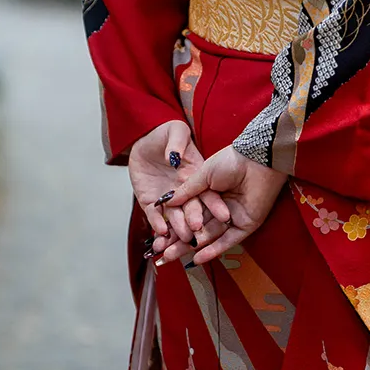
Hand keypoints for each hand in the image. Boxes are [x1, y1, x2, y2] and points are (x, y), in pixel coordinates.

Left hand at [127, 119, 229, 253]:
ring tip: (181, 239)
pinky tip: (160, 232)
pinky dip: (157, 223)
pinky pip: (154, 215)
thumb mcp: (174, 131)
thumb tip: (174, 156)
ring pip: (175, 217)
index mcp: (195, 175)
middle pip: (192, 208)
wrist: (144, 141)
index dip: (215, 204)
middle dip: (196, 220)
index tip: (224, 215)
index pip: (208, 192)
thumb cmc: (164, 133)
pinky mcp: (150, 202)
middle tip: (198, 231)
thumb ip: (177, 141)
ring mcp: (168, 198)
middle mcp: (184, 190)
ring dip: (178, 228)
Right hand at [162, 145, 286, 265]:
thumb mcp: (204, 173)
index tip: (158, 238)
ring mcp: (232, 218)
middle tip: (161, 254)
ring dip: (191, 248)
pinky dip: (213, 250)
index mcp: (210, 195)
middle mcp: (220, 208)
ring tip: (171, 257)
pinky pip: (227, 241)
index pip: (189, 215)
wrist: (257, 160)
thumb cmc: (232, 161)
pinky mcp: (245, 226)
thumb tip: (167, 203)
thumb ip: (187, 191)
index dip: (174, 226)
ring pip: (208, 237)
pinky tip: (197, 257)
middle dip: (178, 242)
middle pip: (196, 229)